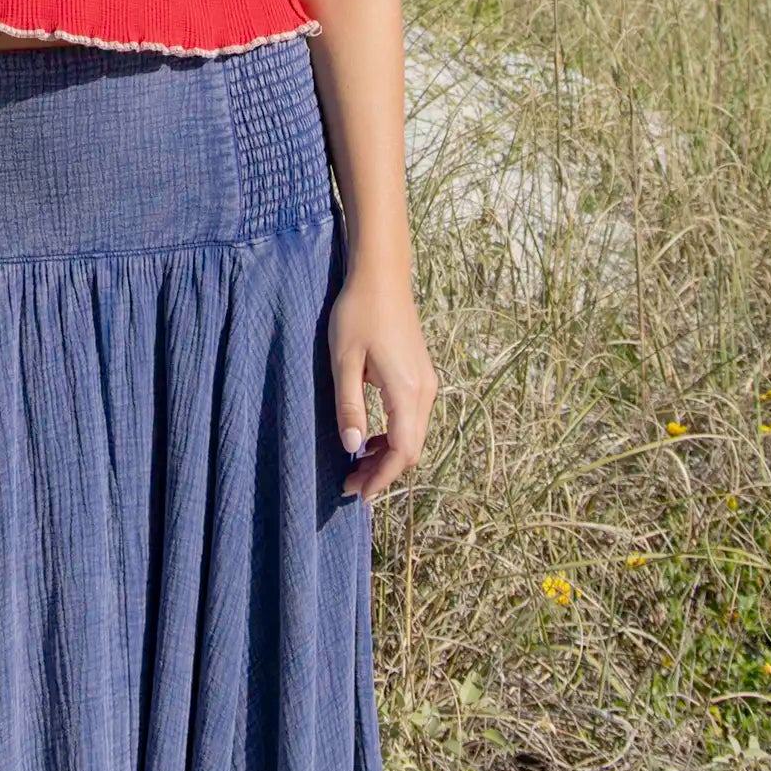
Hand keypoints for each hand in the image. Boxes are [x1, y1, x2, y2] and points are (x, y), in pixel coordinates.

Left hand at [328, 265, 437, 501]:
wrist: (381, 277)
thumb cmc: (357, 314)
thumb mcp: (343, 362)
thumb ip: (349, 406)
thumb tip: (352, 447)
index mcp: (407, 391)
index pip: (402, 451)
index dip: (381, 478)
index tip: (357, 494)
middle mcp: (425, 391)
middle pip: (412, 449)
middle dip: (383, 473)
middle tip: (350, 485)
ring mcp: (426, 383)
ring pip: (414, 435)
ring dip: (388, 456)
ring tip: (356, 466)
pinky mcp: (421, 376)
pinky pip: (413, 419)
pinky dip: (393, 436)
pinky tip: (369, 438)